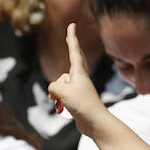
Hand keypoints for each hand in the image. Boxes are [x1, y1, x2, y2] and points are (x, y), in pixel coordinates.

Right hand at [47, 23, 108, 137]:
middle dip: (62, 70)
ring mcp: (79, 91)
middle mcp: (80, 80)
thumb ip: (53, 86)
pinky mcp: (77, 102)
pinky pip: (62, 98)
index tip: (72, 25)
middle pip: (65, 71)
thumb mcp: (61, 91)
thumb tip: (55, 94)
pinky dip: (59, 104)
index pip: (74, 51)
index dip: (71, 38)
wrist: (96, 124)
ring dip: (56, 96)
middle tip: (69, 37)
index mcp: (79, 73)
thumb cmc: (82, 105)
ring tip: (61, 104)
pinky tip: (60, 111)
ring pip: (60, 87)